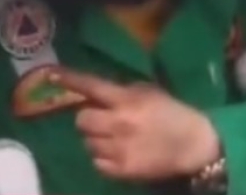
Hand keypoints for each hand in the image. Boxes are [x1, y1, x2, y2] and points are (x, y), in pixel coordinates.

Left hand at [51, 69, 220, 180]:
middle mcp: (119, 124)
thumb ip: (120, 91)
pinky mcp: (123, 170)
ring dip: (96, 139)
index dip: (70, 80)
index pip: (91, 87)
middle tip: (103, 120)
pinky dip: (103, 158)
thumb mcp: (147, 92)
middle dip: (89, 119)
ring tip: (114, 138)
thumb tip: (92, 92)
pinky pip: (96, 162)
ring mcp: (119, 149)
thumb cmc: (170, 113)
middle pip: (82, 119)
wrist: (195, 145)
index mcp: (127, 100)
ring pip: (87, 143)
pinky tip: (118, 153)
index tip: (51, 74)